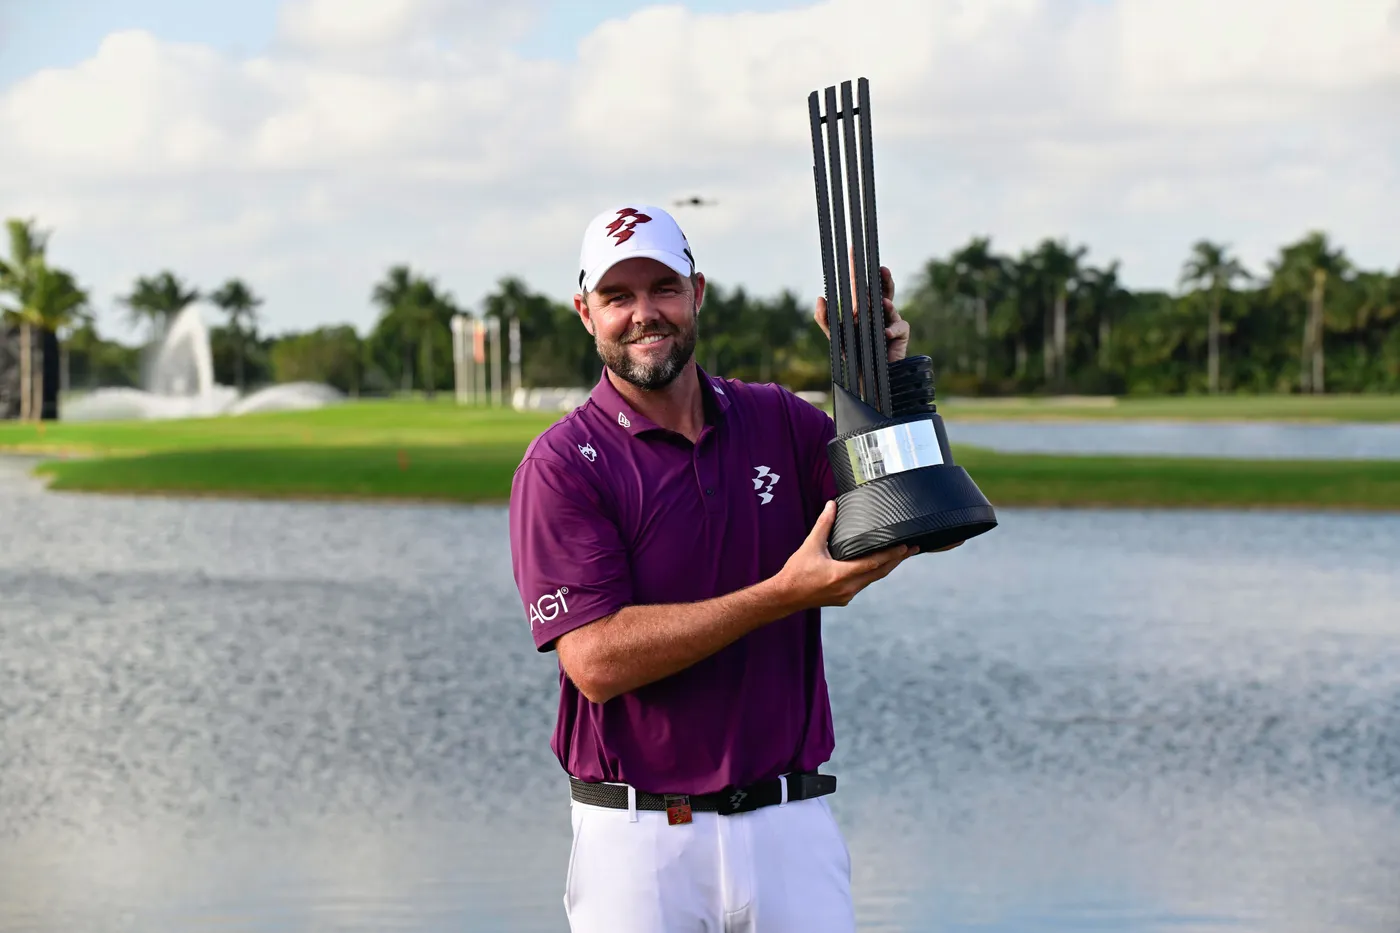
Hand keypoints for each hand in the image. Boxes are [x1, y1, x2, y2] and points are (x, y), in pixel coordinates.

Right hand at [776, 500, 917, 609]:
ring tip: (898, 556)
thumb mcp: (810, 545)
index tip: (906, 547)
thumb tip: (832, 505)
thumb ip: (824, 525)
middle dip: (896, 561)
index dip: (892, 555)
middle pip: (879, 573)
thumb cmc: (796, 572)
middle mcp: (848, 588)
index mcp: (841, 574)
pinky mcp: (843, 598)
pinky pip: (863, 585)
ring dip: (885, 568)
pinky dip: (872, 574)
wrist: (785, 596)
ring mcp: (847, 595)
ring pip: (873, 580)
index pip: (874, 563)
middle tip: (912, 549)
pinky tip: (875, 567)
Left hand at [812, 256, 909, 363]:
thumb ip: (824, 319)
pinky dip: (892, 330)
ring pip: (891, 305)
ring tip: (885, 303)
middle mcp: (878, 311)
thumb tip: (821, 297)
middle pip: (883, 289)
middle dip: (884, 278)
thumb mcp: (836, 336)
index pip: (861, 285)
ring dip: (888, 303)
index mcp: (863, 308)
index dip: (859, 269)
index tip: (856, 252)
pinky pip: (899, 327)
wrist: (869, 376)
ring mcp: (890, 320)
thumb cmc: (854, 354)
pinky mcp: (900, 333)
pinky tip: (885, 334)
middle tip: (881, 269)